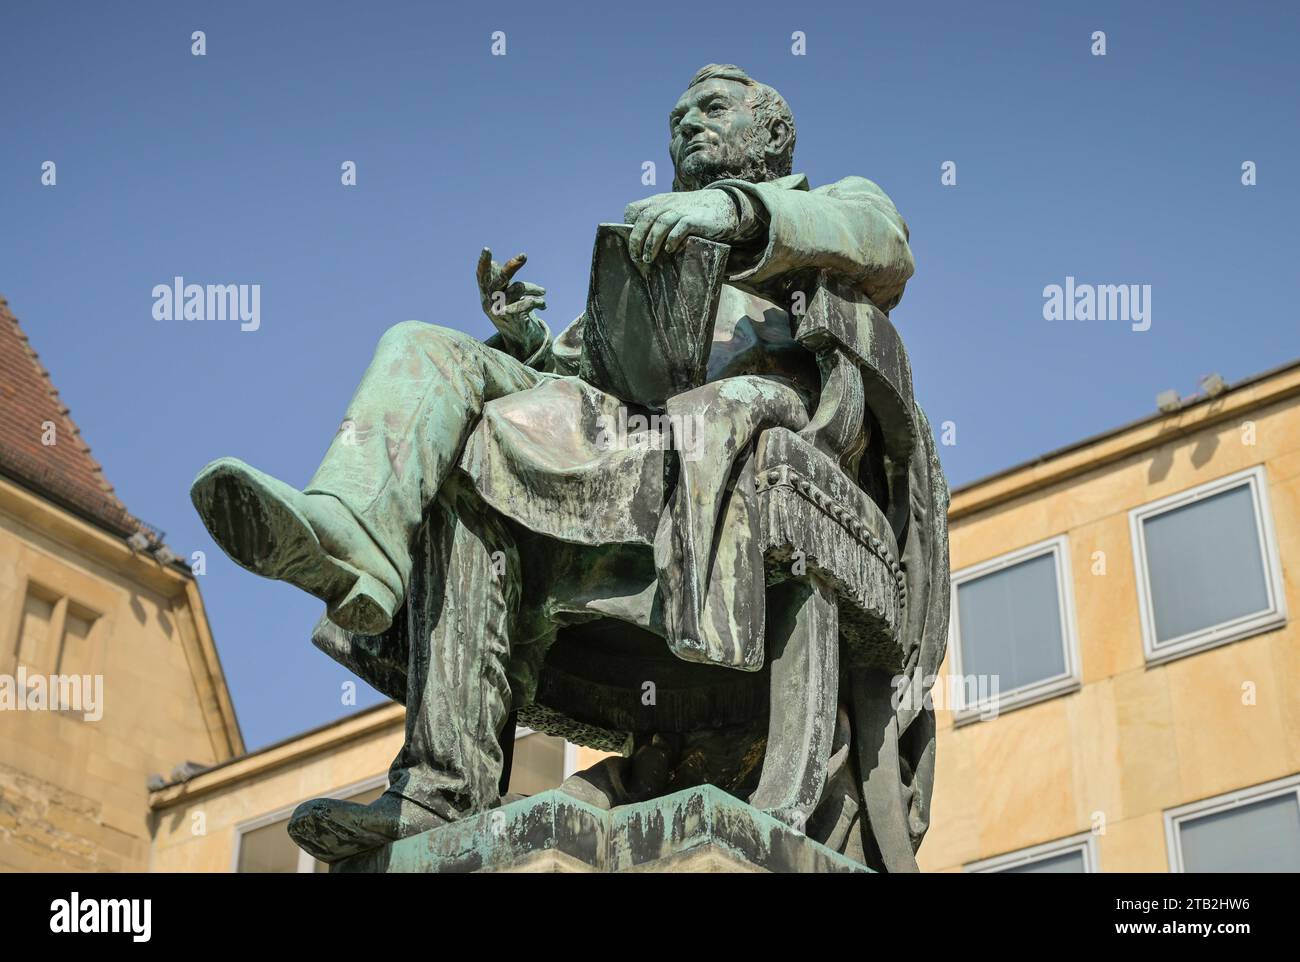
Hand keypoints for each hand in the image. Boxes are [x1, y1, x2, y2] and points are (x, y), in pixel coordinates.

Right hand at [476, 248, 546, 348]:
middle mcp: (490, 302)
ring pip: (519, 288)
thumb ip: (499, 283)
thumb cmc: (510, 315)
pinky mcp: (513, 318)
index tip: (486, 249)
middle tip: (524, 255)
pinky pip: (528, 302)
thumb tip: (494, 264)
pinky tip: (543, 305)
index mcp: (486, 294)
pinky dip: (539, 302)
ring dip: (534, 288)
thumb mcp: (502, 299)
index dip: (483, 263)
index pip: (481, 276)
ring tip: (543, 291)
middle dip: (512, 266)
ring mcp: (500, 310)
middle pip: (500, 278)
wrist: (519, 341)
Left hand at [622, 189, 740, 264]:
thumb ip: (658, 221)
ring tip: (648, 259)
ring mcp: (682, 209)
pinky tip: (670, 250)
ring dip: (651, 243)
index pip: (633, 209)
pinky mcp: (695, 218)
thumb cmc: (695, 214)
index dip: (628, 226)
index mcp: (658, 201)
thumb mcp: (673, 212)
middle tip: (636, 257)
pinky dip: (672, 239)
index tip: (630, 243)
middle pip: (645, 218)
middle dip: (636, 239)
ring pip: (660, 223)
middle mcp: (668, 203)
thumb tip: (641, 246)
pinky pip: (680, 227)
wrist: (725, 205)